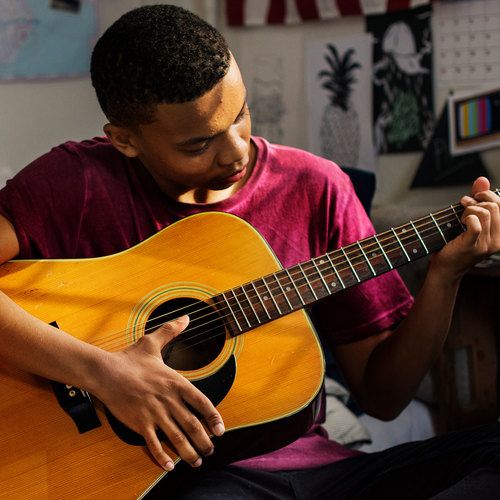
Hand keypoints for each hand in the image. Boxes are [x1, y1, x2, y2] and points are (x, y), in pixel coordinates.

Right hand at [91, 315, 224, 470]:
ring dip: (189, 452)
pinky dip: (163, 457)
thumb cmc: (129, 358)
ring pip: (177, 437)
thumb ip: (171, 331)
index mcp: (175, 381)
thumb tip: (186, 317)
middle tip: (210, 451)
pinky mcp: (139, 423)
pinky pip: (154, 444)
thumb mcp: (152, 342)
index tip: (220, 429)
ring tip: (196, 461)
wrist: (104, 371)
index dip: (213, 417)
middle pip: (192, 424)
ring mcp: (154, 412)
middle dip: (204, 441)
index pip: (201, 402)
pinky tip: (170, 465)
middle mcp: (168, 399)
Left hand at [432, 177, 499, 278]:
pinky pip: (476, 223)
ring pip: (485, 213)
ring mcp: (487, 244)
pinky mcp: (473, 245)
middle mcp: (499, 240)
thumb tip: (482, 179)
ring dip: (468, 210)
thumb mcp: (470, 219)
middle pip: (494, 207)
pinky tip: (460, 222)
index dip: (489, 195)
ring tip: (461, 216)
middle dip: (476, 201)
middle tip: (464, 205)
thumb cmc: (456, 242)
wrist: (445, 267)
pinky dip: (466, 217)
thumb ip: (478, 199)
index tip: (475, 197)